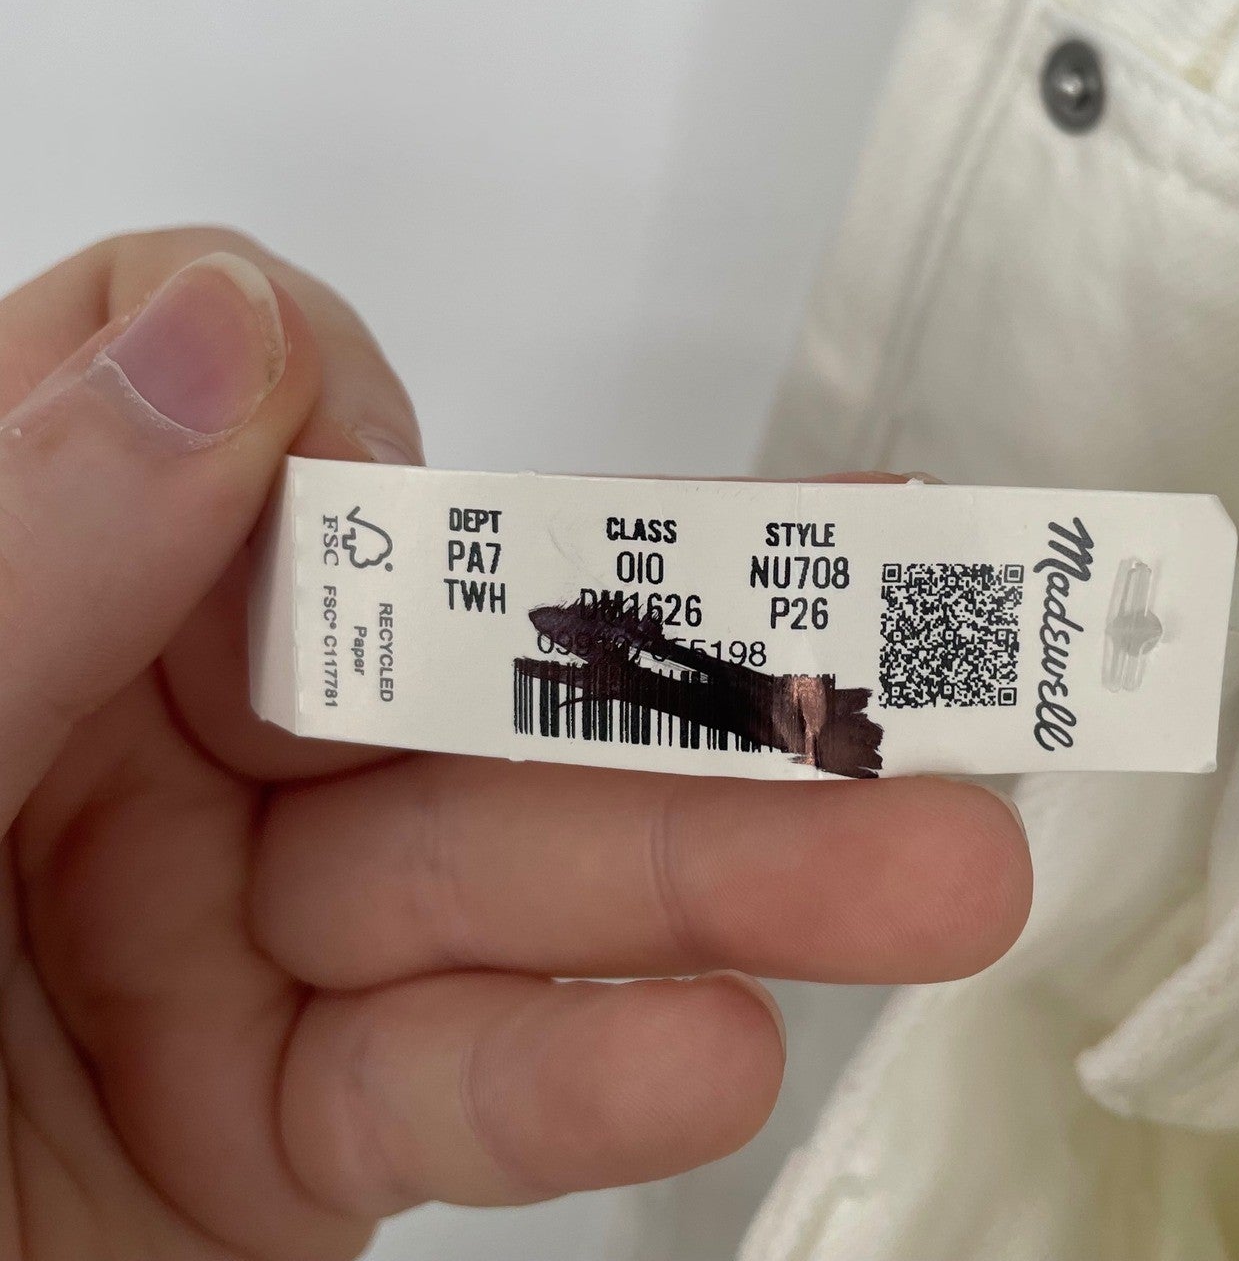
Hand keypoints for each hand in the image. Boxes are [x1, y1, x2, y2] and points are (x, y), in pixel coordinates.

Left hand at [0, 230, 1031, 1259]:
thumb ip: (15, 557)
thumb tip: (215, 333)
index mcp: (15, 591)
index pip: (219, 398)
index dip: (334, 420)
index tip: (406, 513)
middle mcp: (128, 740)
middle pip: (443, 653)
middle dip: (682, 667)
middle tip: (900, 646)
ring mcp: (224, 935)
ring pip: (499, 870)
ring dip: (725, 878)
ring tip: (927, 870)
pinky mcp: (288, 1125)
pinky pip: (455, 1080)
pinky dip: (588, 1076)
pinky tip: (718, 1045)